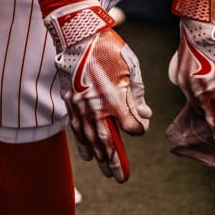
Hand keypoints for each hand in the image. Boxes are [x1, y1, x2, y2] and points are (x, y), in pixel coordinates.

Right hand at [44, 0, 151, 182]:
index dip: (139, 129)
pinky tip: (88, 155)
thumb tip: (143, 113)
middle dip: (116, 162)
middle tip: (121, 178)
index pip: (131, 128)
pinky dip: (83, 144)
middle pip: (108, 144)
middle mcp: (97, 109)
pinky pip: (77, 130)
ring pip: (90, 141)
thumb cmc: (108, 49)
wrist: (78, 36)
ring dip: (99, 158)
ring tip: (106, 172)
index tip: (141, 124)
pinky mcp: (71, 104)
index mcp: (116, 99)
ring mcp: (81, 108)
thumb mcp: (131, 67)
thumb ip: (137, 94)